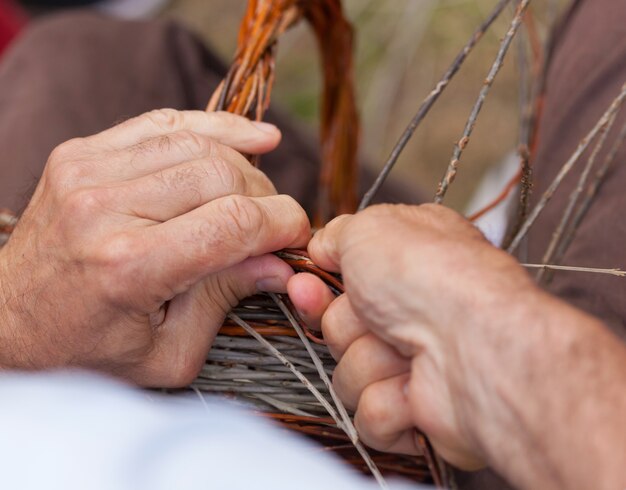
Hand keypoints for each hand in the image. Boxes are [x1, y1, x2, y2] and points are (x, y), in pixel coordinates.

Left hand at [0, 110, 309, 386]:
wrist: (7, 323)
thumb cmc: (88, 349)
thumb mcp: (167, 353)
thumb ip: (225, 301)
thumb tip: (281, 264)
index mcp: (129, 267)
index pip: (235, 222)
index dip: (284, 224)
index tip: (299, 236)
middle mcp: (104, 209)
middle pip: (222, 175)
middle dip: (267, 198)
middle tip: (275, 225)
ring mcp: (87, 171)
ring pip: (199, 144)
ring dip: (244, 165)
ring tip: (259, 191)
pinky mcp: (80, 152)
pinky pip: (164, 124)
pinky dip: (214, 127)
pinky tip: (249, 138)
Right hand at [288, 204, 536, 469]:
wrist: (472, 343)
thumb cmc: (426, 275)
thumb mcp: (370, 229)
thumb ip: (336, 235)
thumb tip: (321, 249)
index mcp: (402, 265)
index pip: (337, 283)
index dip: (315, 289)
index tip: (306, 289)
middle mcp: (410, 312)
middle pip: (337, 330)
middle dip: (347, 327)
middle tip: (376, 318)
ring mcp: (414, 363)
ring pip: (349, 375)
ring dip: (370, 364)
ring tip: (407, 353)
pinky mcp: (417, 412)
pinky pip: (369, 416)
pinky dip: (388, 403)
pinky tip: (415, 390)